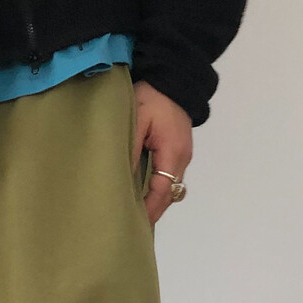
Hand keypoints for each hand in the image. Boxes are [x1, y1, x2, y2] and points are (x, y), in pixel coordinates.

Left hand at [131, 80, 192, 226]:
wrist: (171, 76)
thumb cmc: (151, 97)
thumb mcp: (135, 122)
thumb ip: (130, 151)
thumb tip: (120, 181)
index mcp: (173, 153)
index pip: (161, 191)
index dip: (148, 210)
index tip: (132, 225)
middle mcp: (182, 158)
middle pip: (169, 194)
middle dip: (151, 210)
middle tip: (130, 225)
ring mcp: (183, 154)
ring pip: (170, 187)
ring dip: (154, 200)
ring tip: (133, 213)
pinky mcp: (178, 149)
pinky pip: (168, 176)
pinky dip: (156, 188)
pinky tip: (141, 193)